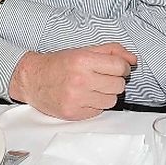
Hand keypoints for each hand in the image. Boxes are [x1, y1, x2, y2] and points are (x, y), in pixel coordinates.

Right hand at [8, 43, 136, 119]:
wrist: (32, 80)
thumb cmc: (58, 64)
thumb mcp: (84, 51)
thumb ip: (111, 51)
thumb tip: (133, 59)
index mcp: (83, 61)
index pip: (120, 67)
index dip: (123, 68)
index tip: (118, 68)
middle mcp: (80, 80)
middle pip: (118, 85)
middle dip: (115, 81)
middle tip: (104, 77)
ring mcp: (77, 99)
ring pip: (112, 101)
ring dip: (106, 94)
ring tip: (94, 87)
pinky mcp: (74, 114)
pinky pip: (99, 111)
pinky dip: (96, 104)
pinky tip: (85, 97)